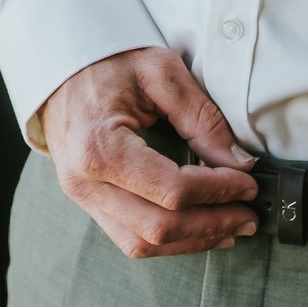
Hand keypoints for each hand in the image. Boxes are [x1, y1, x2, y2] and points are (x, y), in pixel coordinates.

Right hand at [37, 46, 262, 257]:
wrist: (57, 66)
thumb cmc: (106, 62)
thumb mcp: (159, 72)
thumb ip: (201, 117)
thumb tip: (239, 162)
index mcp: (100, 147)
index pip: (172, 190)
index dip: (218, 192)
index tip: (248, 182)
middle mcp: (85, 182)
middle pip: (160, 226)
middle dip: (213, 224)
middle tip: (250, 215)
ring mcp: (82, 197)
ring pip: (143, 244)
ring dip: (193, 241)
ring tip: (231, 228)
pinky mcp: (87, 202)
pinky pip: (129, 237)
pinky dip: (168, 240)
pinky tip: (198, 229)